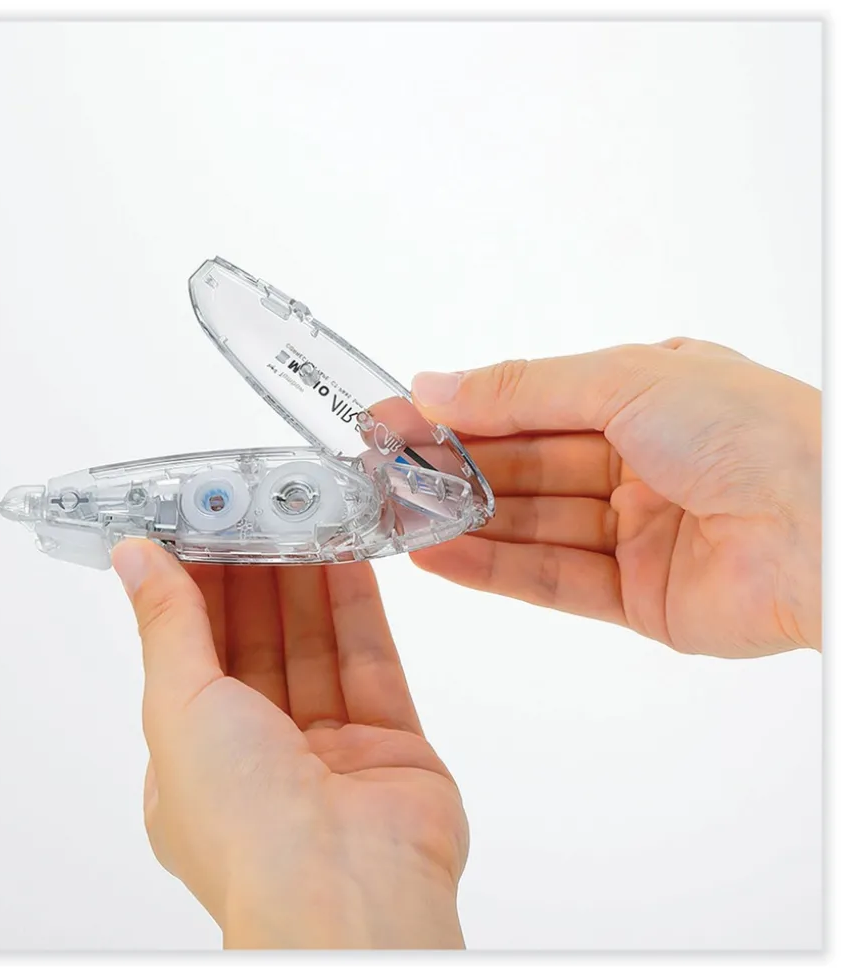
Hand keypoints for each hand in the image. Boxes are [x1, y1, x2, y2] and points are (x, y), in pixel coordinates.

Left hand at [112, 540, 466, 948]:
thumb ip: (168, 625)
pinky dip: (358, 606)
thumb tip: (135, 559)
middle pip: (259, 645)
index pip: (195, 656)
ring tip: (303, 515)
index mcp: (197, 764)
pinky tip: (349, 555)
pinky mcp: (391, 744)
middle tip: (258, 509)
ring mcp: (331, 752)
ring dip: (308, 580)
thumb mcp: (178, 708)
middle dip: (256, 575)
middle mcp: (262, 758)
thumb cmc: (244, 826)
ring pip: (316, 646)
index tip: (202, 529)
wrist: (347, 893)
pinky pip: (371, 661)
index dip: (198, 589)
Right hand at [410, 337, 820, 657]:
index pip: (532, 405)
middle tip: (383, 470)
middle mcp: (640, 464)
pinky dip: (495, 569)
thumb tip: (436, 384)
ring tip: (395, 517)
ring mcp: (639, 533)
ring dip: (463, 521)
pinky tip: (438, 555)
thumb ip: (521, 389)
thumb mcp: (623, 380)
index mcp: (646, 398)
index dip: (463, 412)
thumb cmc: (752, 432)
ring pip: (532, 526)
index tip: (398, 417)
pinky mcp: (639, 598)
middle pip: (525, 468)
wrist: (830, 533)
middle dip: (453, 468)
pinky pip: (554, 580)